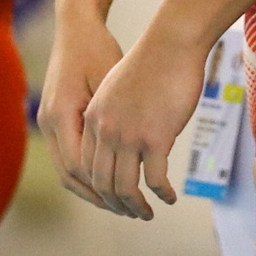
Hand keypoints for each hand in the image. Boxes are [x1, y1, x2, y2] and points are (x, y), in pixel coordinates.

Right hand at [38, 14, 124, 207]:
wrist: (75, 26)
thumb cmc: (97, 48)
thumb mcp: (111, 82)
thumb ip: (116, 119)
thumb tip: (137, 156)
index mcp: (61, 114)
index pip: (79, 168)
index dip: (106, 189)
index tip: (134, 201)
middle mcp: (50, 122)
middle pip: (71, 176)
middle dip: (100, 197)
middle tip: (131, 211)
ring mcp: (48, 121)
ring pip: (67, 170)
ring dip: (94, 189)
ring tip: (124, 202)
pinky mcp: (55, 118)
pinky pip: (69, 156)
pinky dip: (88, 172)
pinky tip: (112, 177)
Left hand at [77, 26, 206, 219]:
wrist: (171, 43)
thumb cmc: (149, 62)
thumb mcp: (115, 88)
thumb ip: (109, 115)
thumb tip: (114, 139)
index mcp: (91, 117)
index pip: (84, 167)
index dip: (98, 189)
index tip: (113, 197)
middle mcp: (104, 129)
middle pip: (101, 184)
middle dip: (116, 205)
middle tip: (132, 213)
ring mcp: (128, 135)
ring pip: (125, 188)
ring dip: (137, 207)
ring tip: (148, 212)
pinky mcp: (155, 138)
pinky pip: (154, 180)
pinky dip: (162, 194)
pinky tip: (170, 196)